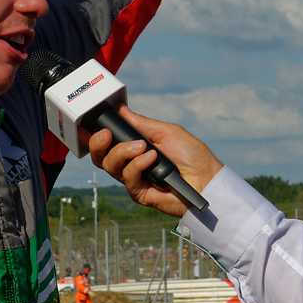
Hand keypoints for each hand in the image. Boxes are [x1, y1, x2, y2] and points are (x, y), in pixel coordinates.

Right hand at [85, 106, 221, 217]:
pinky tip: (152, 159)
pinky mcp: (139, 193)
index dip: (96, 137)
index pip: (107, 144)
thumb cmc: (192, 155)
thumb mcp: (166, 132)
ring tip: (144, 147)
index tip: (98, 126)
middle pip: (101, 157)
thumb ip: (141, 123)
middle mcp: (131, 164)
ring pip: (110, 166)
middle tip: (107, 134)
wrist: (207, 179)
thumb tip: (121, 109)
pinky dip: (138, 165)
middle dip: (98, 144)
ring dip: (123, 152)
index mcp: (135, 148)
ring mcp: (134, 179)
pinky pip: (127, 177)